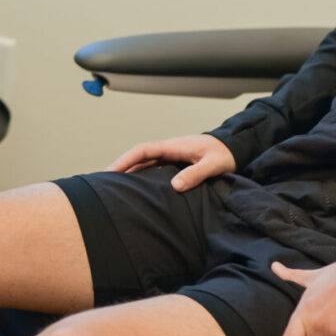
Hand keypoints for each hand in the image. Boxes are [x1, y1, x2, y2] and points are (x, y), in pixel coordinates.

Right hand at [105, 134, 235, 190]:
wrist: (233, 148)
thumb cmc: (223, 154)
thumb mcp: (213, 165)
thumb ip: (195, 174)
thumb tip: (174, 186)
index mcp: (173, 146)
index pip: (143, 150)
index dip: (125, 160)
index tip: (111, 171)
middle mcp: (167, 150)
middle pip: (138, 157)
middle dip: (120, 167)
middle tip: (102, 182)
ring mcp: (169, 157)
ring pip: (143, 163)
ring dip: (129, 172)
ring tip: (113, 187)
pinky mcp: (173, 164)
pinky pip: (152, 169)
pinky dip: (140, 176)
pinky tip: (135, 188)